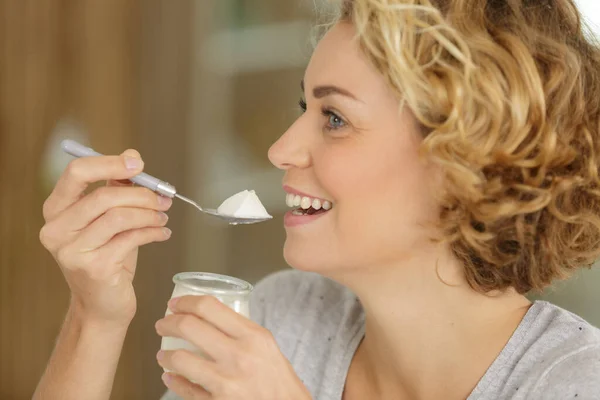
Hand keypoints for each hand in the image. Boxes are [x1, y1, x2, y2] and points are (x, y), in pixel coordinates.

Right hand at [39, 150, 172, 323]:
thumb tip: (132, 157)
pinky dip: (153, 232)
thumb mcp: (108, 219)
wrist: (102, 305)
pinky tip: (162, 234)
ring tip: (163, 218)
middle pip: (104, 196)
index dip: (110, 163)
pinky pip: (132, 238)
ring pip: (120, 216)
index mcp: (56, 210)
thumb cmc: (106, 257)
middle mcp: (57, 230)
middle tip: (163, 199)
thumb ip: (116, 187)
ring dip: (150, 214)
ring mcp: (73, 251)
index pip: (77, 173)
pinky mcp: (95, 268)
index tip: (139, 165)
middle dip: (142, 194)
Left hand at [155, 295, 310, 399]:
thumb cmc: (277, 378)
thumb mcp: (265, 344)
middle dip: (168, 324)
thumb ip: (240, 329)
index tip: (175, 304)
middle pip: (190, 327)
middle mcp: (238, 355)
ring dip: (166, 355)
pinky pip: (186, 390)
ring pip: (181, 359)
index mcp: (252, 335)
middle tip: (163, 325)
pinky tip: (170, 376)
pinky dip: (173, 381)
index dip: (185, 302)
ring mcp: (226, 381)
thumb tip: (208, 316)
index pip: (209, 307)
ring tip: (164, 354)